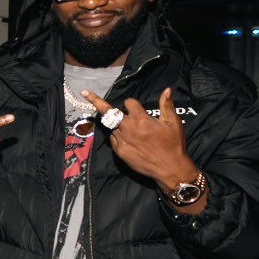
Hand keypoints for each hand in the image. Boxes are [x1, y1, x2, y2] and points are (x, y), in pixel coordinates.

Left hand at [81, 86, 200, 195]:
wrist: (169, 169)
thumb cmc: (173, 145)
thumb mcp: (173, 123)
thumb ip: (166, 105)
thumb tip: (166, 89)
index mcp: (141, 119)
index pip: (128, 102)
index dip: (132, 104)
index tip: (136, 107)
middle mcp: (128, 128)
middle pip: (108, 111)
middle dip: (97, 101)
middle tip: (85, 93)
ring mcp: (122, 141)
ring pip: (112, 126)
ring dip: (117, 123)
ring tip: (126, 127)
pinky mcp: (120, 151)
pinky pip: (114, 139)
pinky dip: (118, 136)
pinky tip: (130, 141)